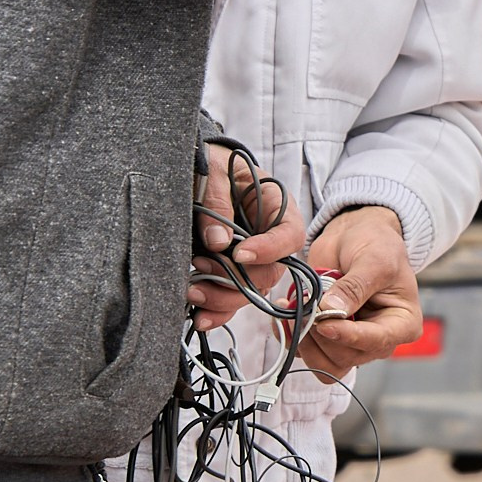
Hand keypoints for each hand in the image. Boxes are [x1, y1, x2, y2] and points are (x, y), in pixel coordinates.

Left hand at [189, 144, 305, 333]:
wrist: (195, 171)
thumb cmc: (210, 163)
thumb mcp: (212, 170)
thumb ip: (216, 201)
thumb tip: (217, 241)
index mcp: (277, 207)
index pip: (290, 236)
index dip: (269, 250)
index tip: (238, 254)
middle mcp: (270, 238)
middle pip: (270, 273)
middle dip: (236, 279)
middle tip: (200, 267)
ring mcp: (253, 260)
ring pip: (251, 292)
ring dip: (223, 298)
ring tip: (191, 291)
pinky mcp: (233, 274)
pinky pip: (233, 302)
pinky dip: (218, 312)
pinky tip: (200, 318)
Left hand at [297, 205, 422, 380]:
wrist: (354, 235)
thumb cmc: (376, 245)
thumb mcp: (374, 260)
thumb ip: (355, 286)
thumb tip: (332, 310)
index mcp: (402, 325)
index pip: (377, 342)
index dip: (348, 337)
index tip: (324, 324)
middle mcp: (377, 339)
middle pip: (347, 358)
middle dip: (322, 335)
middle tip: (308, 306)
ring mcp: (350, 341)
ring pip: (324, 363)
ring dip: (304, 340)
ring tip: (294, 308)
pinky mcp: (326, 337)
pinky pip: (305, 352)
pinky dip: (291, 336)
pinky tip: (287, 311)